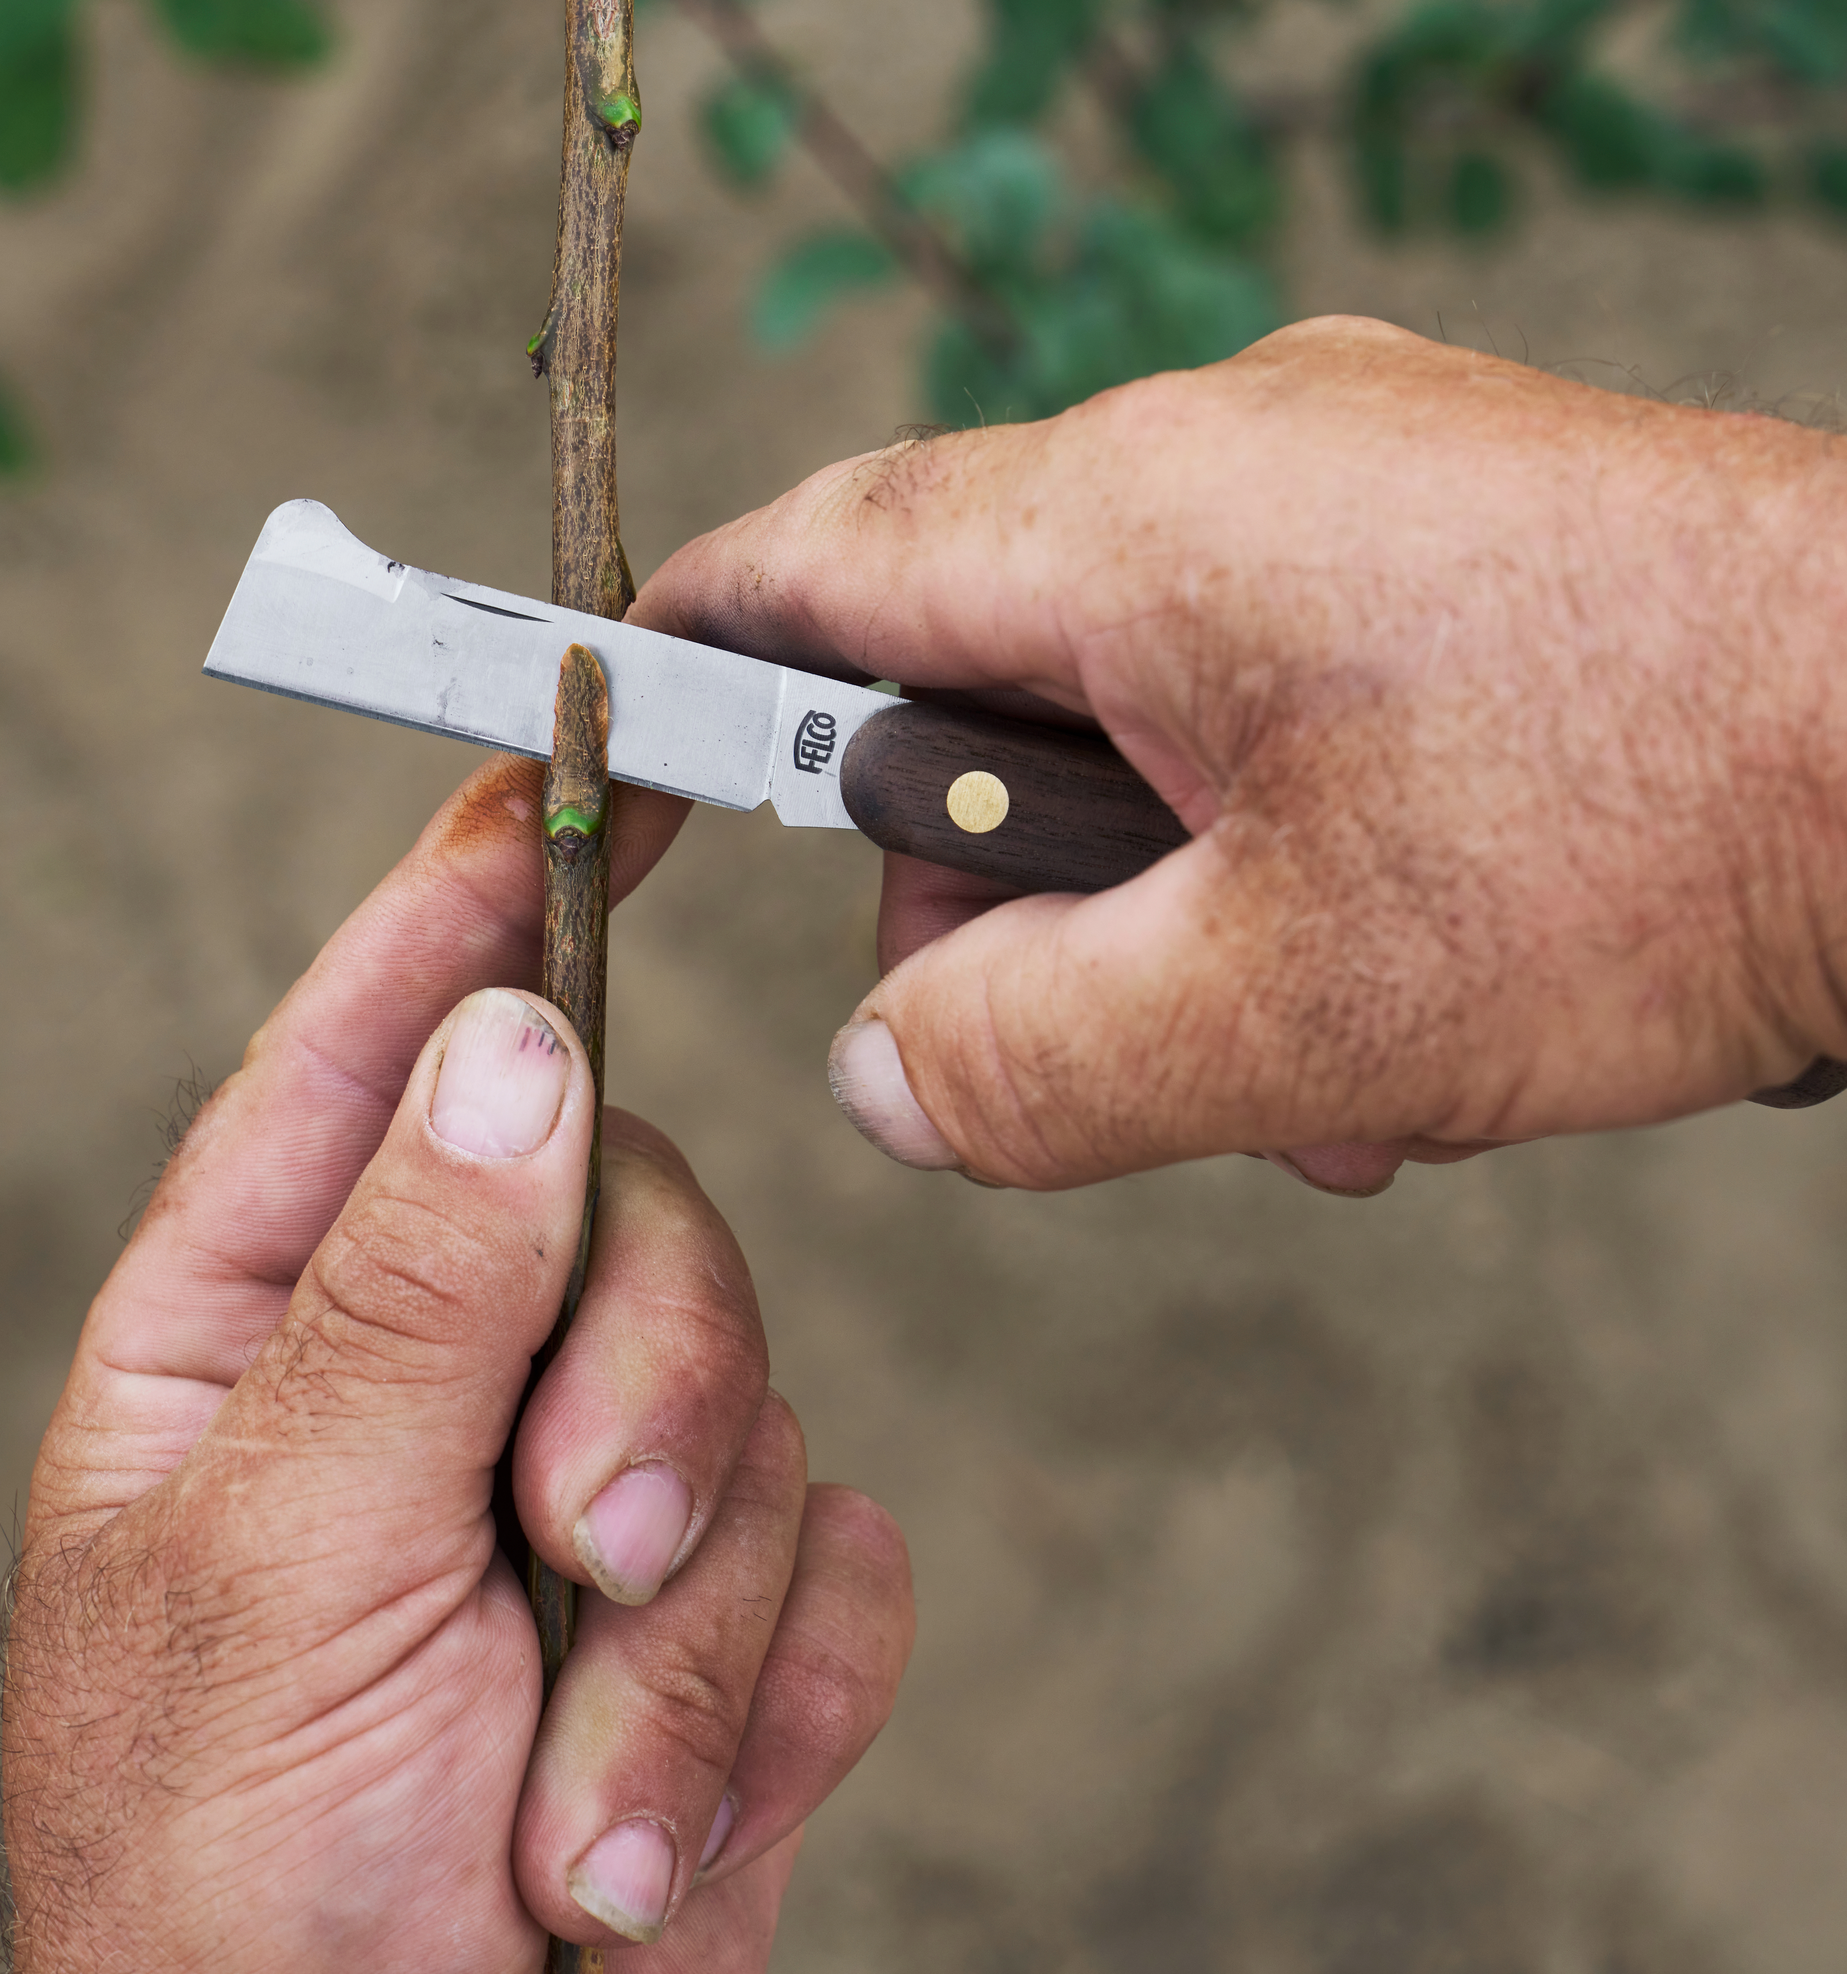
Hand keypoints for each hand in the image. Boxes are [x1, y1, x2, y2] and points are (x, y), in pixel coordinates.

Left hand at [1, 762, 913, 1970]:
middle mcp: (451, 1373)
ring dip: (686, 1623)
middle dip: (645, 1388)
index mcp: (276, 1326)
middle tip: (583, 1544)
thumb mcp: (274, 1578)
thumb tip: (514, 1049)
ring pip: (762, 1401)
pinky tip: (655, 1818)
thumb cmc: (225, 1903)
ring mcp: (601, 1486)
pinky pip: (844, 1559)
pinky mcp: (729, 1611)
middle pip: (645, 1213)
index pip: (385, 1044)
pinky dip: (772, 1697)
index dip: (481, 895)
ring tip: (568, 1798)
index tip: (581, 764)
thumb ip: (408, 1297)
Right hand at [637, 318, 1846, 1190]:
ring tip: (1332, 1069)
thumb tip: (878, 1078)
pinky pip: (1290, 694)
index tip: (639, 744)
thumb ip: (1024, 1062)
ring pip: (1154, 715)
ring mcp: (1363, 477)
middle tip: (1095, 1058)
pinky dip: (1294, 853)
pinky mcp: (1465, 533)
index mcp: (1140, 518)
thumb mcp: (1283, 1009)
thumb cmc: (1656, 842)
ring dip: (1185, 911)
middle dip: (1012, 895)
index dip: (700, 661)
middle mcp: (1236, 451)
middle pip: (989, 675)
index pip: (819, 558)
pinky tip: (1414, 995)